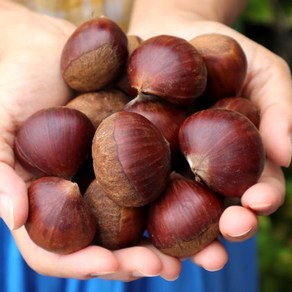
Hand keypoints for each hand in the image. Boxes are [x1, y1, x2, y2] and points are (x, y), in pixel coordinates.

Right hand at [0, 1, 180, 280]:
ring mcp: (115, 171)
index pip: (64, 247)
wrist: (42, 46)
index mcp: (51, 199)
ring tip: (208, 249)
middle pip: (113, 240)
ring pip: (146, 214)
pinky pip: (164, 173)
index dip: (83, 261)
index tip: (109, 264)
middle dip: (140, 259)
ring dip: (176, 238)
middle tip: (168, 269)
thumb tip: (15, 217)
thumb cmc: (10, 83)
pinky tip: (211, 200)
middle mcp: (87, 192)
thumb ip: (0, 173)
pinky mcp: (139, 146)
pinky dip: (185, 190)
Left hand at [129, 18, 291, 270]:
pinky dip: (140, 209)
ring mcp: (170, 166)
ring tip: (180, 257)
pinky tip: (137, 227)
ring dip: (183, 235)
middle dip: (223, 227)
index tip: (259, 202)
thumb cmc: (223, 51)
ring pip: (179, 208)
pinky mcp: (136, 159)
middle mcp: (205, 170)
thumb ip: (281, 107)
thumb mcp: (263, 71)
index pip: (256, 184)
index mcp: (239, 156)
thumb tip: (289, 153)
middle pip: (218, 207)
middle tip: (224, 239)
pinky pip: (138, 187)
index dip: (261, 197)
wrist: (173, 34)